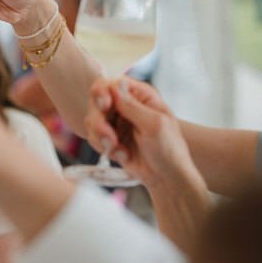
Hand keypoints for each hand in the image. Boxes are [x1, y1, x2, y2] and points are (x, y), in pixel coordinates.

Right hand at [84, 77, 198, 189]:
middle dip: (99, 122)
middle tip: (109, 139)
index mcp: (140, 96)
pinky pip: (94, 138)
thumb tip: (116, 84)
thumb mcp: (155, 125)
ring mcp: (116, 122)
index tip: (104, 106)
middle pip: (96, 102)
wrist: (166, 178)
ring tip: (118, 150)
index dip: (102, 92)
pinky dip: (104, 148)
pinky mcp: (109, 138)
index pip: (111, 84)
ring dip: (101, 137)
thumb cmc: (169, 149)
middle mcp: (125, 105)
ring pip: (92, 121)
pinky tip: (122, 156)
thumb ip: (133, 105)